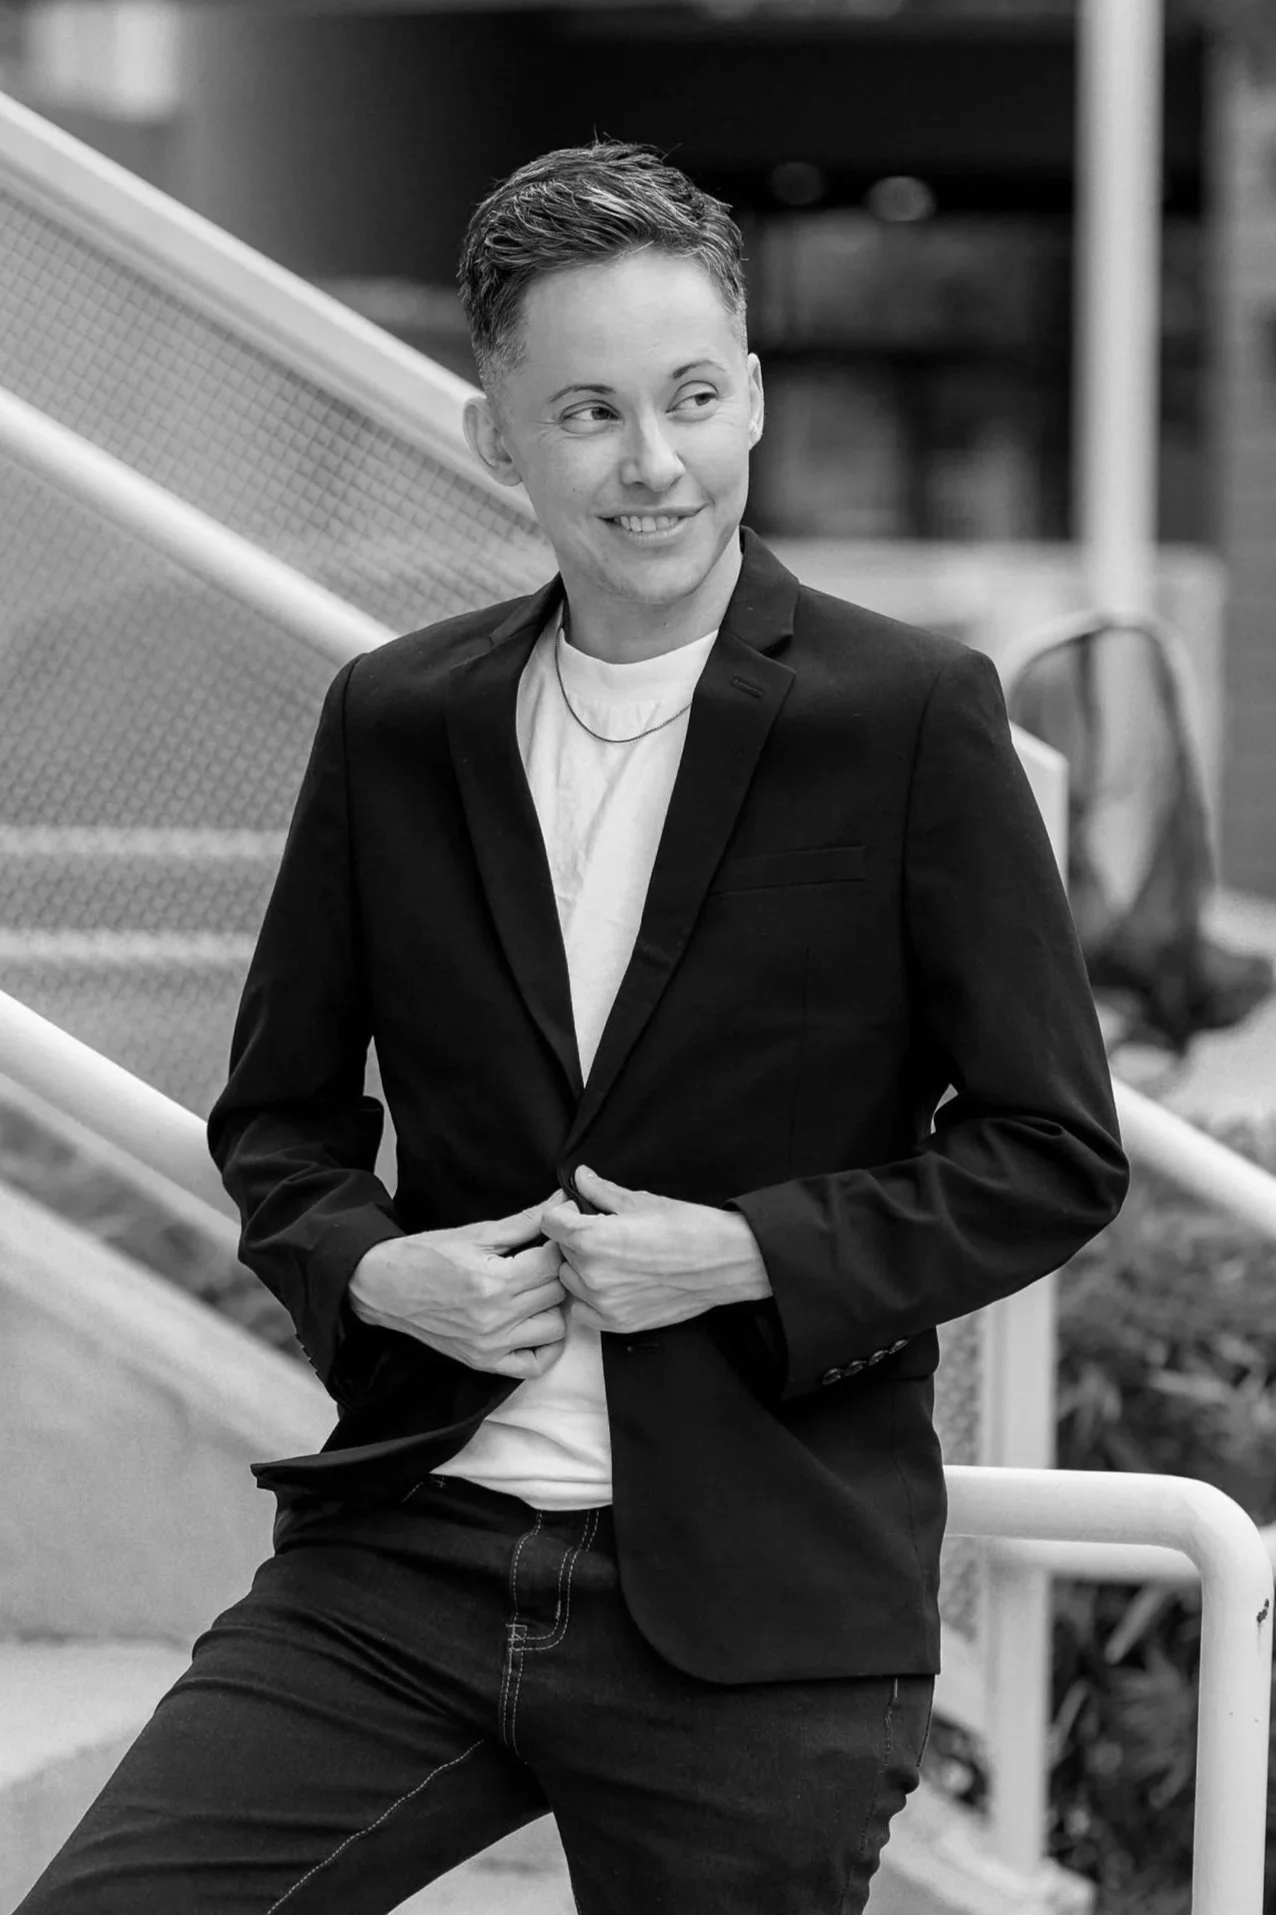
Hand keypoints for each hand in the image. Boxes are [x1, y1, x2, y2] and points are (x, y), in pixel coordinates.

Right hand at [348, 1197, 566, 1379]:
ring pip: (555, 1326)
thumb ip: (525, 1221)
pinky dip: (545, 1347)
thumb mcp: (477, 1232)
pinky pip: (535, 1365)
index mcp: (494, 1281)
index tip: (552, 1237)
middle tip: (544, 1260)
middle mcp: (496, 1318)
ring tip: (537, 1289)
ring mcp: (491, 1345)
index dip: (557, 1244)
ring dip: (553, 1306)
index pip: (552, 1263)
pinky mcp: (484, 1362)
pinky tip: (536, 1323)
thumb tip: (562, 1202)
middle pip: (556, 1292)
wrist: (385, 1287)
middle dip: (556, 1272)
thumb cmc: (427, 1255)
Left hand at [541, 1167, 770, 1335]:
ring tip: (612, 1258)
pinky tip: (613, 1283)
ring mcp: (603, 1302)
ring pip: (570, 1280)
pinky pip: (583, 1310)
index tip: (578, 1211)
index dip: (562, 1212)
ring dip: (581, 1268)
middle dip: (574, 1239)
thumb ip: (602, 1191)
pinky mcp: (618, 1323)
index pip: (550, 1222)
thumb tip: (581, 1177)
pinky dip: (590, 1297)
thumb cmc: (689, 1228)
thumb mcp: (642, 1201)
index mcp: (593, 1238)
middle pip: (559, 1251)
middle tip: (603, 1232)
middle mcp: (592, 1273)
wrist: (725, 1262)